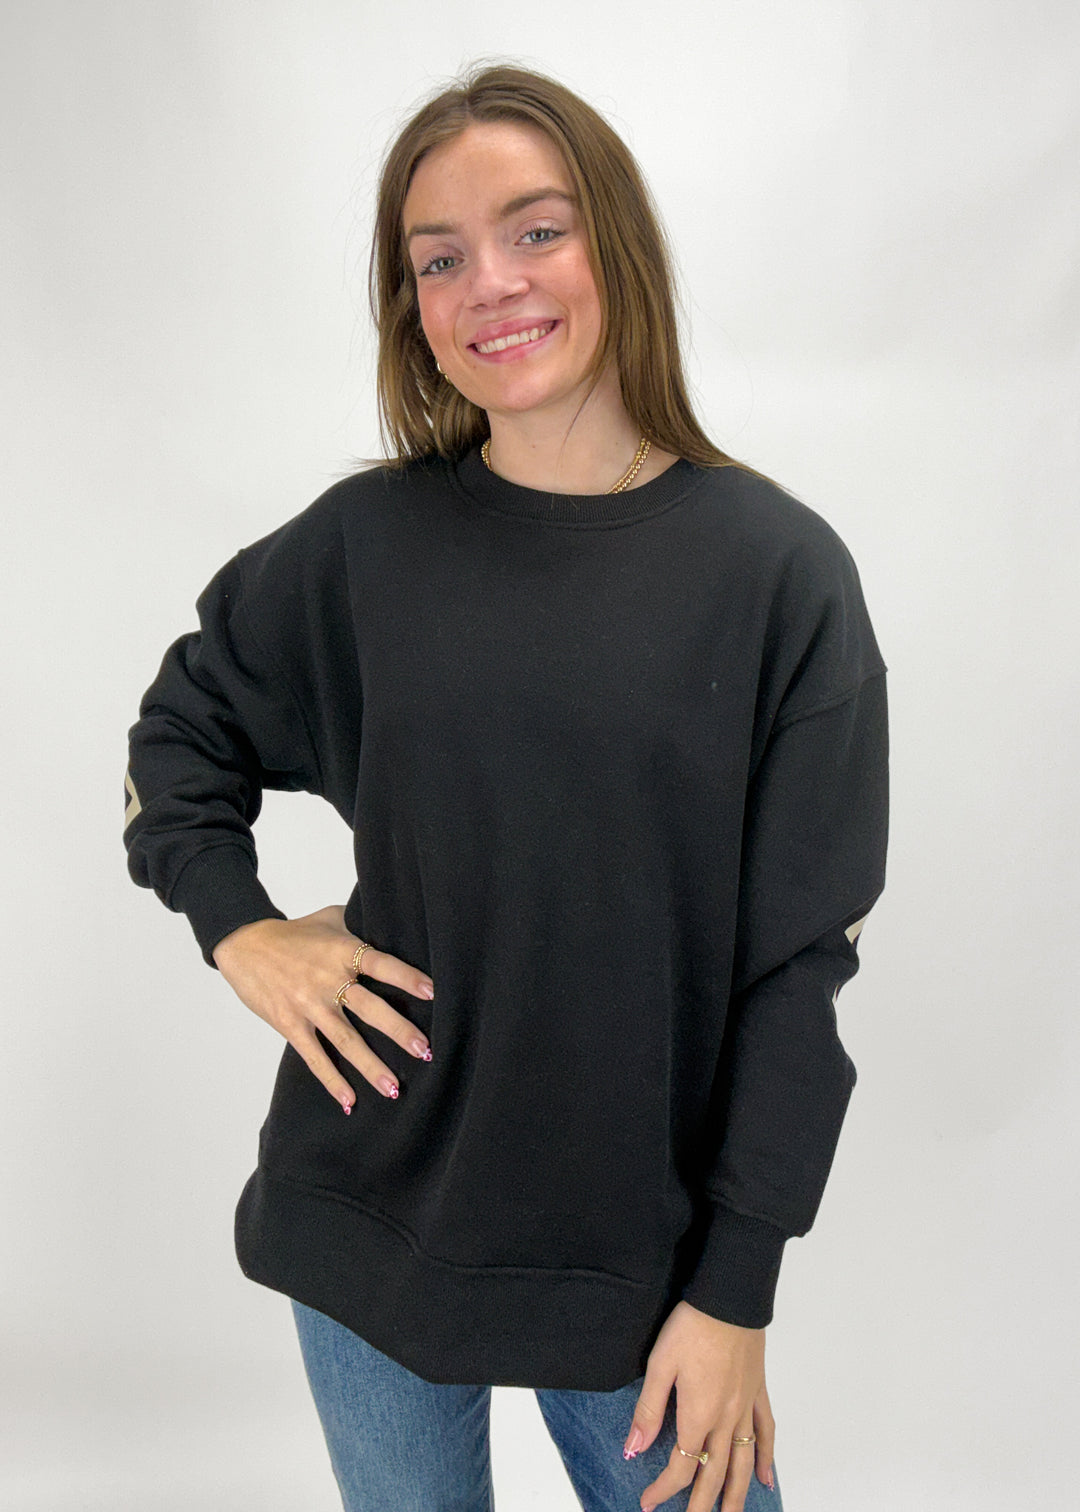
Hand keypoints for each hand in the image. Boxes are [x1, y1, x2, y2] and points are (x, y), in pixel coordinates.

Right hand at [211, 904, 434, 1111]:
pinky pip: (314, 1056)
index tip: (432, 993)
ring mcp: (309, 1005)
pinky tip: (349, 1100)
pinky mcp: (290, 1024)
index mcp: (342, 952)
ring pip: (346, 1040)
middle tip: (426, 1051)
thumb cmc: (294, 932)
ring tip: (394, 1088)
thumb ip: (360, 926)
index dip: (407, 978)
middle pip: (370, 1009)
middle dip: (399, 1032)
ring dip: (371, 1066)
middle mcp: (328, 980)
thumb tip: (394, 925)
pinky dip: (331, 1080)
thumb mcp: (331, 918)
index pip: (381, 965)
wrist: (245, 944)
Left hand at [624, 1300, 775, 1511]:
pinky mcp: (757, 1391)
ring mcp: (745, 1407)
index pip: (681, 1466)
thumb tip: (634, 1450)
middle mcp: (726, 1419)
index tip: (648, 1503)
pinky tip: (766, 1479)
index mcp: (699, 1415)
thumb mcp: (660, 1364)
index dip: (663, 1488)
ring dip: (736, 1495)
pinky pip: (766, 1432)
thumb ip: (649, 1411)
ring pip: (744, 1463)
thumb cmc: (692, 1326)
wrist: (729, 1298)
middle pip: (715, 1474)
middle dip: (701, 1505)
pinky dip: (767, 1458)